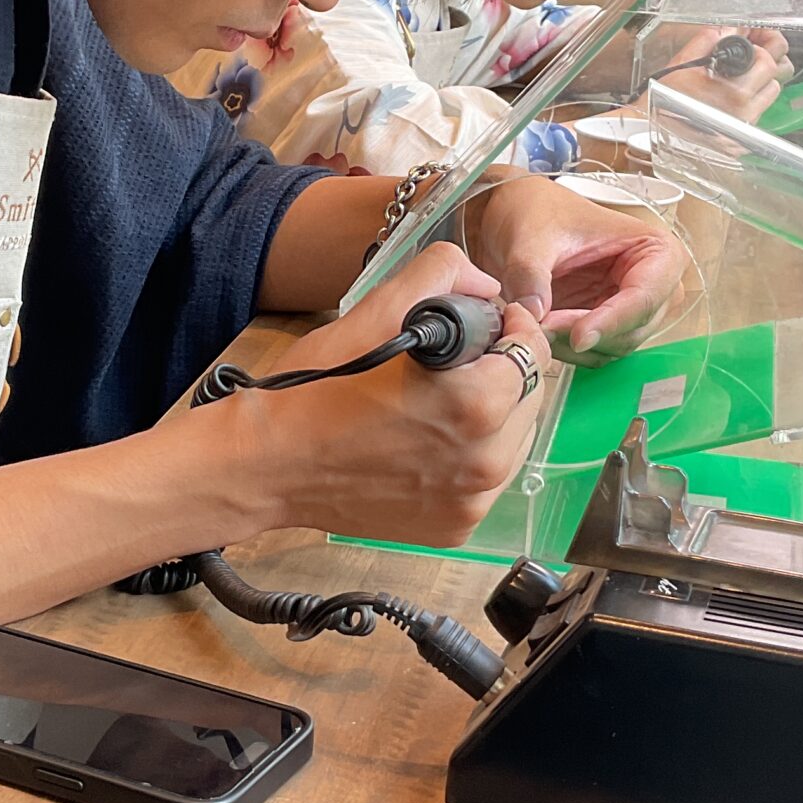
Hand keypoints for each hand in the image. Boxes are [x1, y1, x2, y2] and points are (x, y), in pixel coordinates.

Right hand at [243, 243, 550, 548]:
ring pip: (513, 441)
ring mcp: (472, 501)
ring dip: (494, 415)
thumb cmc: (315, 390)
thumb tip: (484, 283)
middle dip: (504, 372)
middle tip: (461, 361)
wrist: (268, 464)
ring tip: (443, 402)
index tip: (489, 322)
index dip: (513, 328)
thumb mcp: (374, 312)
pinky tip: (430, 441)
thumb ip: (440, 274)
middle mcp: (485, 460)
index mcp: (475, 404)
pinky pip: (487, 481)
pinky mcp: (455, 527)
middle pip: (529, 398)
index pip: (533, 352)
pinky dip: (471, 457)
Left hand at [468, 173, 687, 357]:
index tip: (579, 336)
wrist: (518, 216)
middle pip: (633, 329)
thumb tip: (534, 314)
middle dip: (586, 333)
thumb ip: (530, 276)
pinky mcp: (609, 324)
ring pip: (614, 347)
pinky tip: (541, 330)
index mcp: (657, 249)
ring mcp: (633, 308)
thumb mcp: (530, 239)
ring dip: (573, 345)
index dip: (613, 321)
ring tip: (536, 323)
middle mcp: (655, 284)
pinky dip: (568, 349)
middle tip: (542, 327)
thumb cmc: (538, 212)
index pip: (646, 297)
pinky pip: (596, 352)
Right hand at [659, 26, 791, 123]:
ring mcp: (744, 125)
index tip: (751, 36)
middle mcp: (744, 111)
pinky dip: (751, 98)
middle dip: (764, 59)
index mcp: (734, 90)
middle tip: (749, 52)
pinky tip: (731, 93)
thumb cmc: (663, 99)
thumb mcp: (684, 62)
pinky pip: (758, 111)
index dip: (761, 42)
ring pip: (770, 94)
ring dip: (761, 80)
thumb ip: (710, 40)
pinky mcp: (741, 137)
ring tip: (739, 75)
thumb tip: (730, 28)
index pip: (768, 59)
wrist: (651, 130)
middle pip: (776, 76)